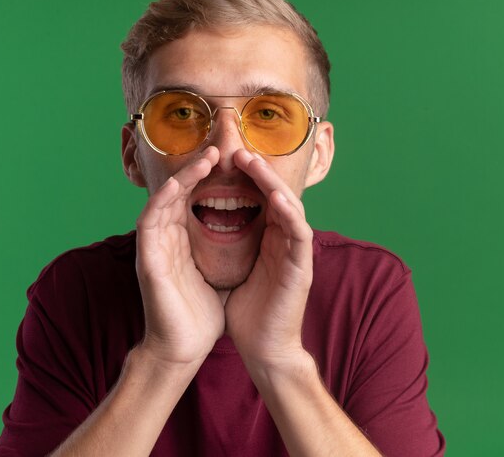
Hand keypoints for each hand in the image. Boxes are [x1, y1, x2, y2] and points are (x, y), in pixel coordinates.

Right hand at [135, 147, 224, 366]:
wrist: (184, 348)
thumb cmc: (201, 314)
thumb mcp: (218, 271)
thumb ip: (224, 249)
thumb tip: (248, 231)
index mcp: (182, 242)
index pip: (192, 200)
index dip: (208, 179)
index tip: (231, 163)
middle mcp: (165, 240)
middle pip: (177, 194)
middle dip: (196, 170)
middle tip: (217, 149)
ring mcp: (153, 249)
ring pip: (162, 201)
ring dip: (182, 178)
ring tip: (205, 158)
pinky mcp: (147, 261)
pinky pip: (149, 223)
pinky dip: (161, 201)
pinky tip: (176, 185)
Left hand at [225, 149, 313, 367]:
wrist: (262, 350)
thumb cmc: (246, 312)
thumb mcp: (232, 269)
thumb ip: (227, 245)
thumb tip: (201, 224)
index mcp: (268, 241)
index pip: (260, 200)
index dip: (246, 180)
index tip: (224, 162)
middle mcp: (284, 242)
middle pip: (276, 196)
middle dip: (259, 172)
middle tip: (239, 152)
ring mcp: (296, 254)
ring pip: (290, 207)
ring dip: (273, 183)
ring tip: (255, 163)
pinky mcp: (302, 269)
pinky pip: (300, 234)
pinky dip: (289, 213)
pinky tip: (275, 197)